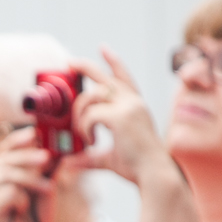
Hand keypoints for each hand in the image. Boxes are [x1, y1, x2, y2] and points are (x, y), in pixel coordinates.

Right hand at [0, 127, 68, 221]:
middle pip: (5, 159)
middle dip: (28, 157)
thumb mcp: (44, 188)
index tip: (34, 133)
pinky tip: (22, 210)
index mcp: (0, 175)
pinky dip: (21, 200)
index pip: (5, 150)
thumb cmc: (35, 220)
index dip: (18, 140)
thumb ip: (46, 169)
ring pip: (7, 174)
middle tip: (47, 159)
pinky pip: (8, 193)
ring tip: (48, 190)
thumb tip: (55, 147)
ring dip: (31, 180)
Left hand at [72, 50, 167, 186]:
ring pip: (92, 95)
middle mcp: (133, 102)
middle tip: (69, 63)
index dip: (113, 61)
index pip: (124, 77)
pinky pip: (91, 114)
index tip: (102, 48)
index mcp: (134, 107)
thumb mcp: (109, 158)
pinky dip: (84, 128)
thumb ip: (89, 157)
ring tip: (83, 132)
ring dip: (79, 112)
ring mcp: (128, 107)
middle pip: (105, 77)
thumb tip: (69, 162)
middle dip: (85, 67)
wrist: (152, 174)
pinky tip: (91, 141)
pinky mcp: (121, 116)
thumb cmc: (137, 167)